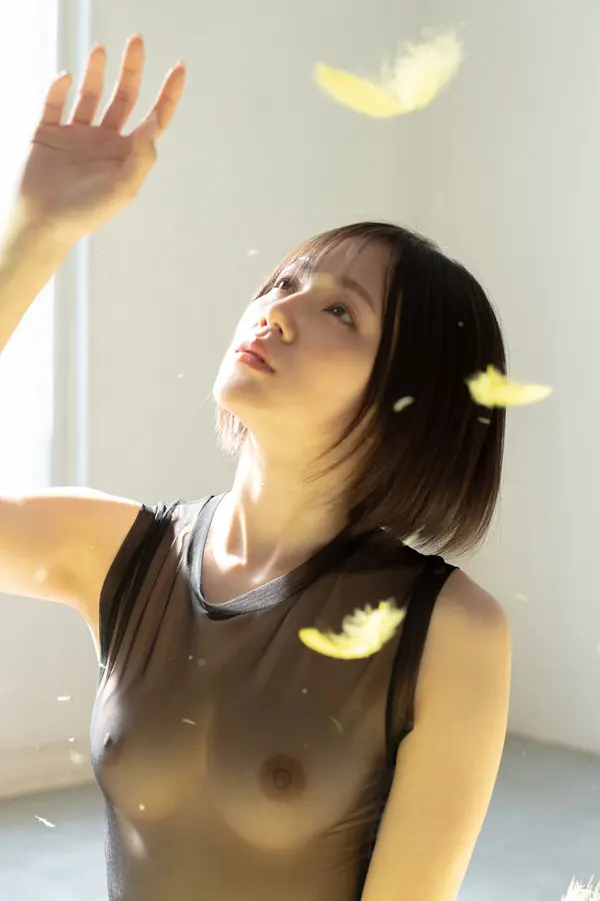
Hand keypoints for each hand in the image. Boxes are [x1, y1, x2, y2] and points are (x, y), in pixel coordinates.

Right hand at [12, 34, 185, 243]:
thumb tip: (156, 120)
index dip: (168, 93)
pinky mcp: (47, 132)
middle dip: (132, 69)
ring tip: (101, 49)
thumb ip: (143, 155)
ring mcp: (75, 134)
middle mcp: (104, 141)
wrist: (42, 223)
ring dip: (96, 71)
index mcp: (126, 154)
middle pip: (124, 97)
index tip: (179, 66)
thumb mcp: (124, 188)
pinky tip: (67, 77)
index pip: (153, 118)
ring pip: (90, 94)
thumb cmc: (86, 212)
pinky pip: (54, 102)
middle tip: (137, 40)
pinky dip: (59, 87)